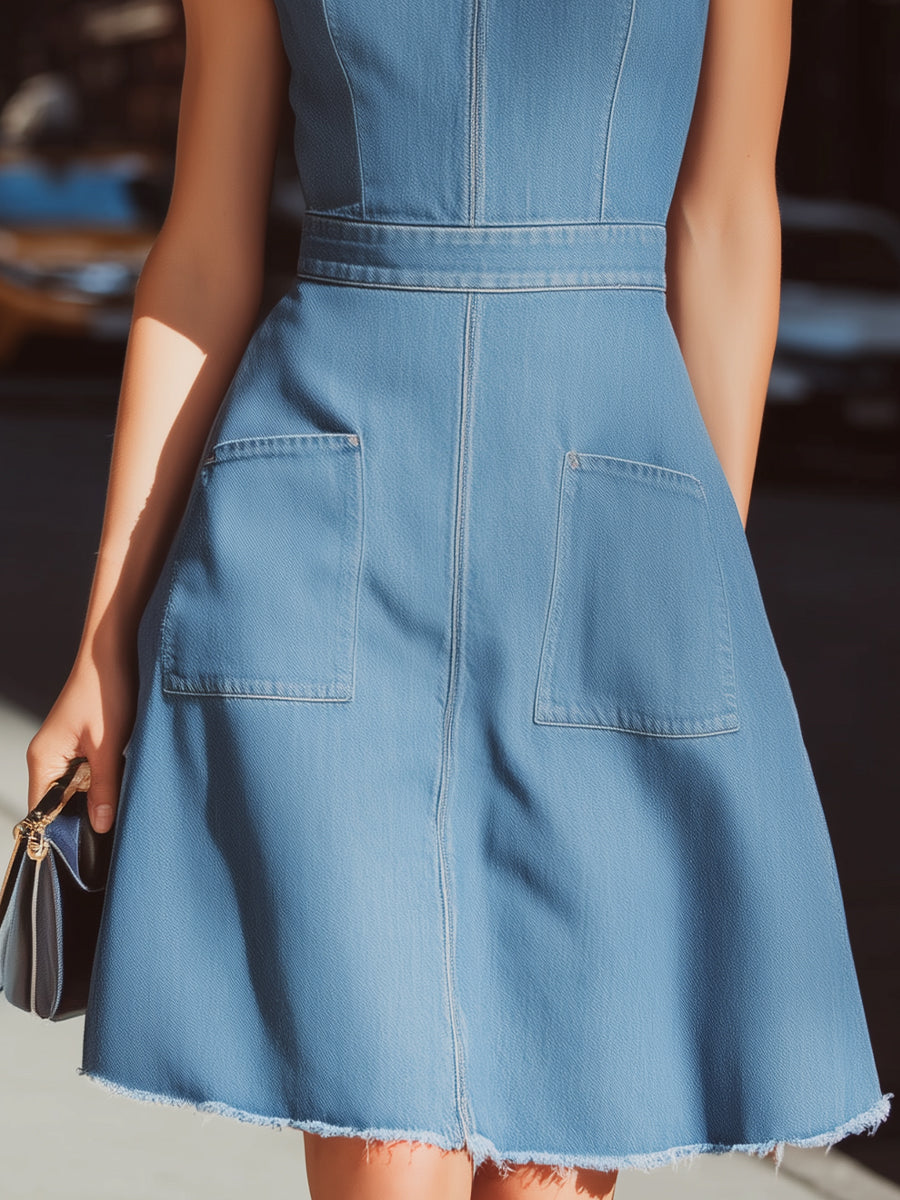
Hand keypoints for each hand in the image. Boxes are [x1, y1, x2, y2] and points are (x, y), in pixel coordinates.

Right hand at [26, 651, 137, 834]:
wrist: (115, 651)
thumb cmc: (106, 690)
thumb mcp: (108, 746)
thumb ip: (104, 788)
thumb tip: (100, 826)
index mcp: (44, 759)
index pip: (40, 812)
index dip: (61, 833)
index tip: (87, 851)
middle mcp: (49, 757)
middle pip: (59, 804)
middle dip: (84, 817)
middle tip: (113, 829)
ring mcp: (66, 750)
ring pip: (77, 789)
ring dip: (97, 797)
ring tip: (119, 808)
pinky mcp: (84, 743)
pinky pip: (89, 773)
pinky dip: (104, 781)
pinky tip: (122, 783)